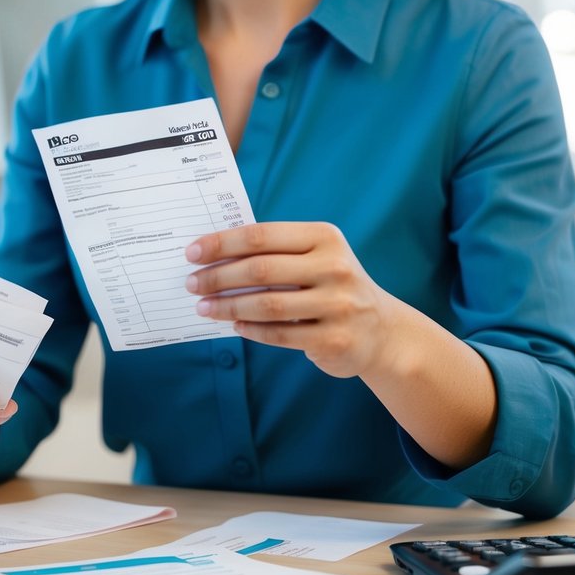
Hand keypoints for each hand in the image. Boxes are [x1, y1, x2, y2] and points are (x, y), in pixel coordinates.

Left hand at [184, 222, 397, 378]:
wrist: (381, 331)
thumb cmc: (331, 286)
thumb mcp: (314, 257)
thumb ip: (273, 252)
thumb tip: (213, 255)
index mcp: (325, 237)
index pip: (262, 236)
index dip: (222, 243)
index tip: (192, 252)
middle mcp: (335, 267)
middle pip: (261, 270)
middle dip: (218, 277)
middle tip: (192, 284)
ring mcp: (338, 305)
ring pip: (268, 305)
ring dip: (228, 306)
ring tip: (204, 307)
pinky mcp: (334, 339)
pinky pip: (280, 334)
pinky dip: (251, 330)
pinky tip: (234, 325)